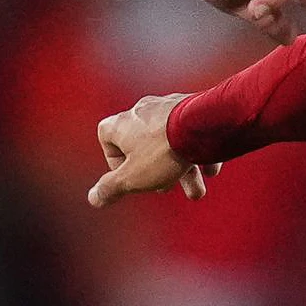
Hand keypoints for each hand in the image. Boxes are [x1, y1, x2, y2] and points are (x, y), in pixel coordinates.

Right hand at [88, 92, 208, 205]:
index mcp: (122, 124)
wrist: (203, 125)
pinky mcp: (193, 106)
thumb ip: (111, 188)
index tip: (128, 177)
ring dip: (183, 170)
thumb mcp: (133, 178)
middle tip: (166, 189)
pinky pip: (192, 132)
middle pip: (144, 146)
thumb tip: (93, 198)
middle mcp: (143, 110)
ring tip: (197, 192)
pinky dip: (200, 152)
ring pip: (172, 142)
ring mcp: (169, 106)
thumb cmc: (163, 151)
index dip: (114, 160)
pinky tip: (211, 170)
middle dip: (157, 173)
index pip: (106, 136)